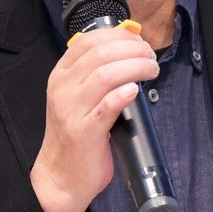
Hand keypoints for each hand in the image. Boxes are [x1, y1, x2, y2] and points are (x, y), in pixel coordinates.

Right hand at [30, 26, 159, 211]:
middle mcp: (63, 88)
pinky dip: (122, 94)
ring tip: (151, 70)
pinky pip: (105, 106)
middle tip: (150, 57)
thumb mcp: (80, 98)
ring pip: (104, 74)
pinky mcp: (83, 132)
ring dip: (134, 67)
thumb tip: (131, 53)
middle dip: (132, 50)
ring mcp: (71, 110)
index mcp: (61, 75)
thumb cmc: (77, 134)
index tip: (139, 41)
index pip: (89, 40)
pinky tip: (134, 91)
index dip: (119, 35)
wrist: (62, 176)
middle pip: (100, 53)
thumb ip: (97, 76)